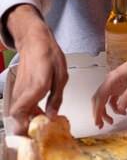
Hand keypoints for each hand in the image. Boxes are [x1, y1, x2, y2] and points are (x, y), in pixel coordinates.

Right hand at [6, 5, 67, 135]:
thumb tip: (53, 114)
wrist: (35, 42)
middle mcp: (23, 92)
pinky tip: (42, 109)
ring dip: (31, 118)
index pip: (19, 114)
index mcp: (35, 88)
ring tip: (46, 117)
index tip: (37, 130)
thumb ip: (57, 97)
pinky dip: (30, 111)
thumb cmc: (49, 55)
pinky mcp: (19, 90)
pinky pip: (22, 106)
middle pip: (18, 118)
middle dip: (30, 126)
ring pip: (20, 113)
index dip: (25, 126)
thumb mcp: (61, 76)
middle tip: (45, 126)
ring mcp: (19, 91)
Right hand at [91, 46, 126, 127]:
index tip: (96, 122)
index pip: (100, 98)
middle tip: (100, 125)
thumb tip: (120, 109)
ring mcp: (114, 84)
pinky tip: (122, 112)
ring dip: (105, 111)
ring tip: (111, 121)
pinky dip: (115, 107)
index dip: (97, 111)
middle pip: (98, 99)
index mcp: (111, 79)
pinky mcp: (119, 86)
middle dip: (98, 113)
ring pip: (104, 100)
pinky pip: (112, 99)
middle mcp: (110, 82)